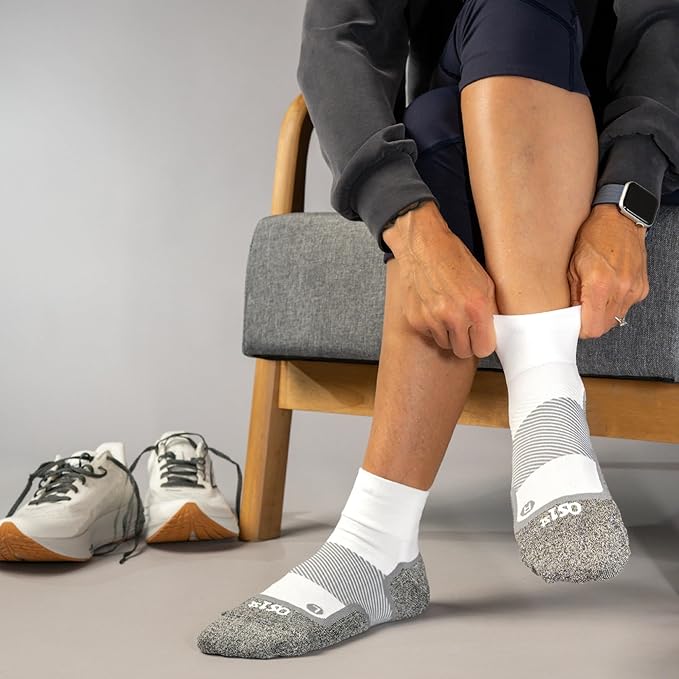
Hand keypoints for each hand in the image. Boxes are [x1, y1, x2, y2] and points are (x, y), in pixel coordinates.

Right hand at [383, 200, 497, 357]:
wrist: (424, 247)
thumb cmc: (455, 260)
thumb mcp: (484, 282)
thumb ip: (490, 310)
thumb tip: (494, 331)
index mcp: (476, 307)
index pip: (484, 348)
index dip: (482, 343)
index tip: (480, 338)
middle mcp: (454, 316)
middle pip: (463, 351)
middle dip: (465, 342)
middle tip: (464, 328)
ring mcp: (432, 319)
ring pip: (445, 344)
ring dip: (448, 334)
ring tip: (447, 313)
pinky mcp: (416, 319)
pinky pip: (429, 334)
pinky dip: (432, 326)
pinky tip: (434, 308)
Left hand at [568, 204, 649, 338]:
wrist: (620, 220)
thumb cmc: (593, 237)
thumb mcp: (572, 266)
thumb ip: (573, 296)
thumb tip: (570, 317)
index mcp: (600, 285)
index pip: (592, 328)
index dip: (580, 330)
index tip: (572, 324)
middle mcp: (621, 290)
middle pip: (604, 327)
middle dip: (590, 323)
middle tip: (580, 311)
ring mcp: (634, 289)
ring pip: (616, 319)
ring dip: (603, 314)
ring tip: (594, 296)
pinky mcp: (642, 288)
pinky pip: (626, 306)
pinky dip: (614, 304)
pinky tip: (608, 289)